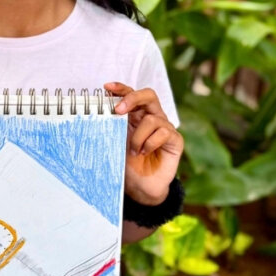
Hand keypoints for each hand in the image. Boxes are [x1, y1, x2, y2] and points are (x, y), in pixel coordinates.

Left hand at [106, 82, 183, 205]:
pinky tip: (144, 153)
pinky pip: (163, 133)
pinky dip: (149, 143)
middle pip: (148, 95)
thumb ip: (112, 125)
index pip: (131, 95)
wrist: (140, 187)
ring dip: (138, 136)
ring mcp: (165, 128)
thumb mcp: (116, 141)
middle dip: (132, 99)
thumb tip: (99, 109)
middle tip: (119, 110)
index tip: (106, 88)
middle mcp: (152, 117)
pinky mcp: (175, 140)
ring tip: (134, 151)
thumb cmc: (128, 164)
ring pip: (152, 119)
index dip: (120, 88)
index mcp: (136, 115)